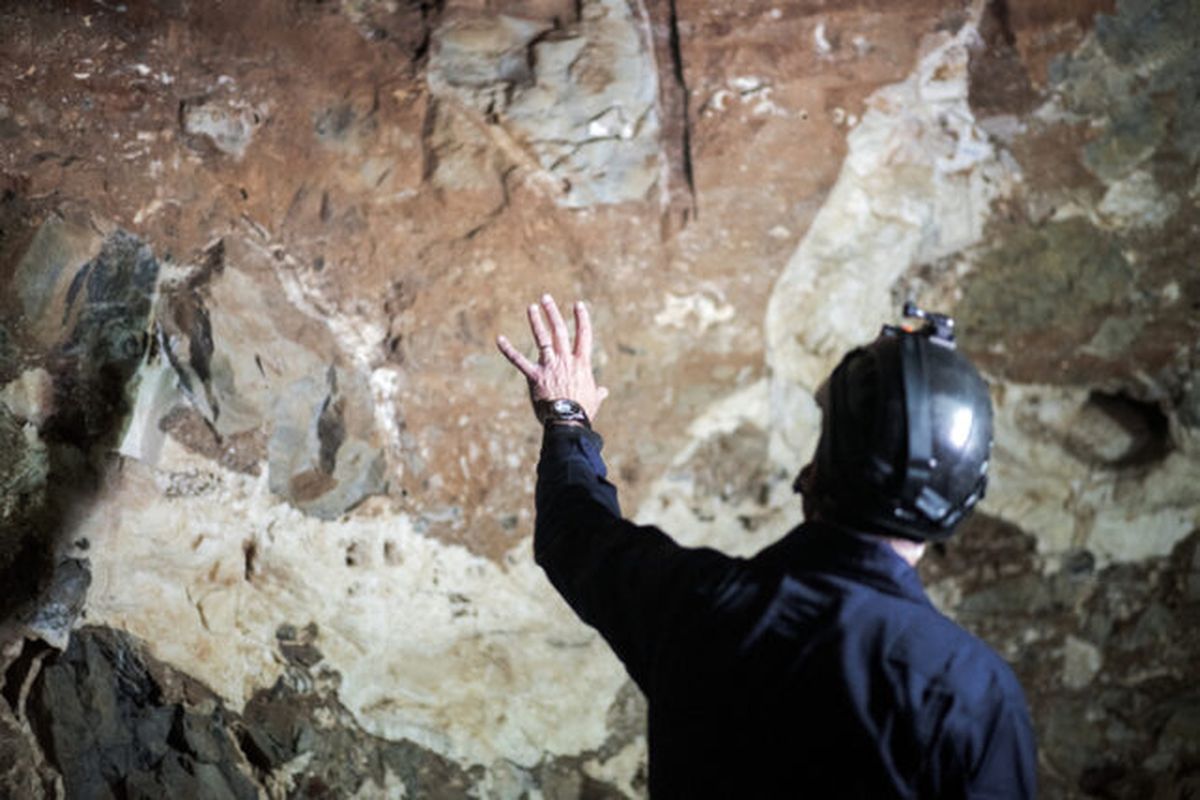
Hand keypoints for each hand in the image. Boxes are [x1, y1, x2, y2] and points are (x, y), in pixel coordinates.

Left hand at [497, 294, 608, 422]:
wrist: (568, 421)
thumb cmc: (583, 411)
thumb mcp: (593, 399)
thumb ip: (598, 392)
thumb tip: (604, 391)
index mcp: (581, 363)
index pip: (584, 335)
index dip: (581, 318)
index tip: (578, 304)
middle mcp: (565, 360)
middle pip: (559, 331)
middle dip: (553, 313)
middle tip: (546, 298)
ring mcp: (549, 367)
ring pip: (542, 339)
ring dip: (536, 322)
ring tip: (531, 307)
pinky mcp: (535, 376)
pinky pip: (519, 361)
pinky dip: (509, 350)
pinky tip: (499, 339)